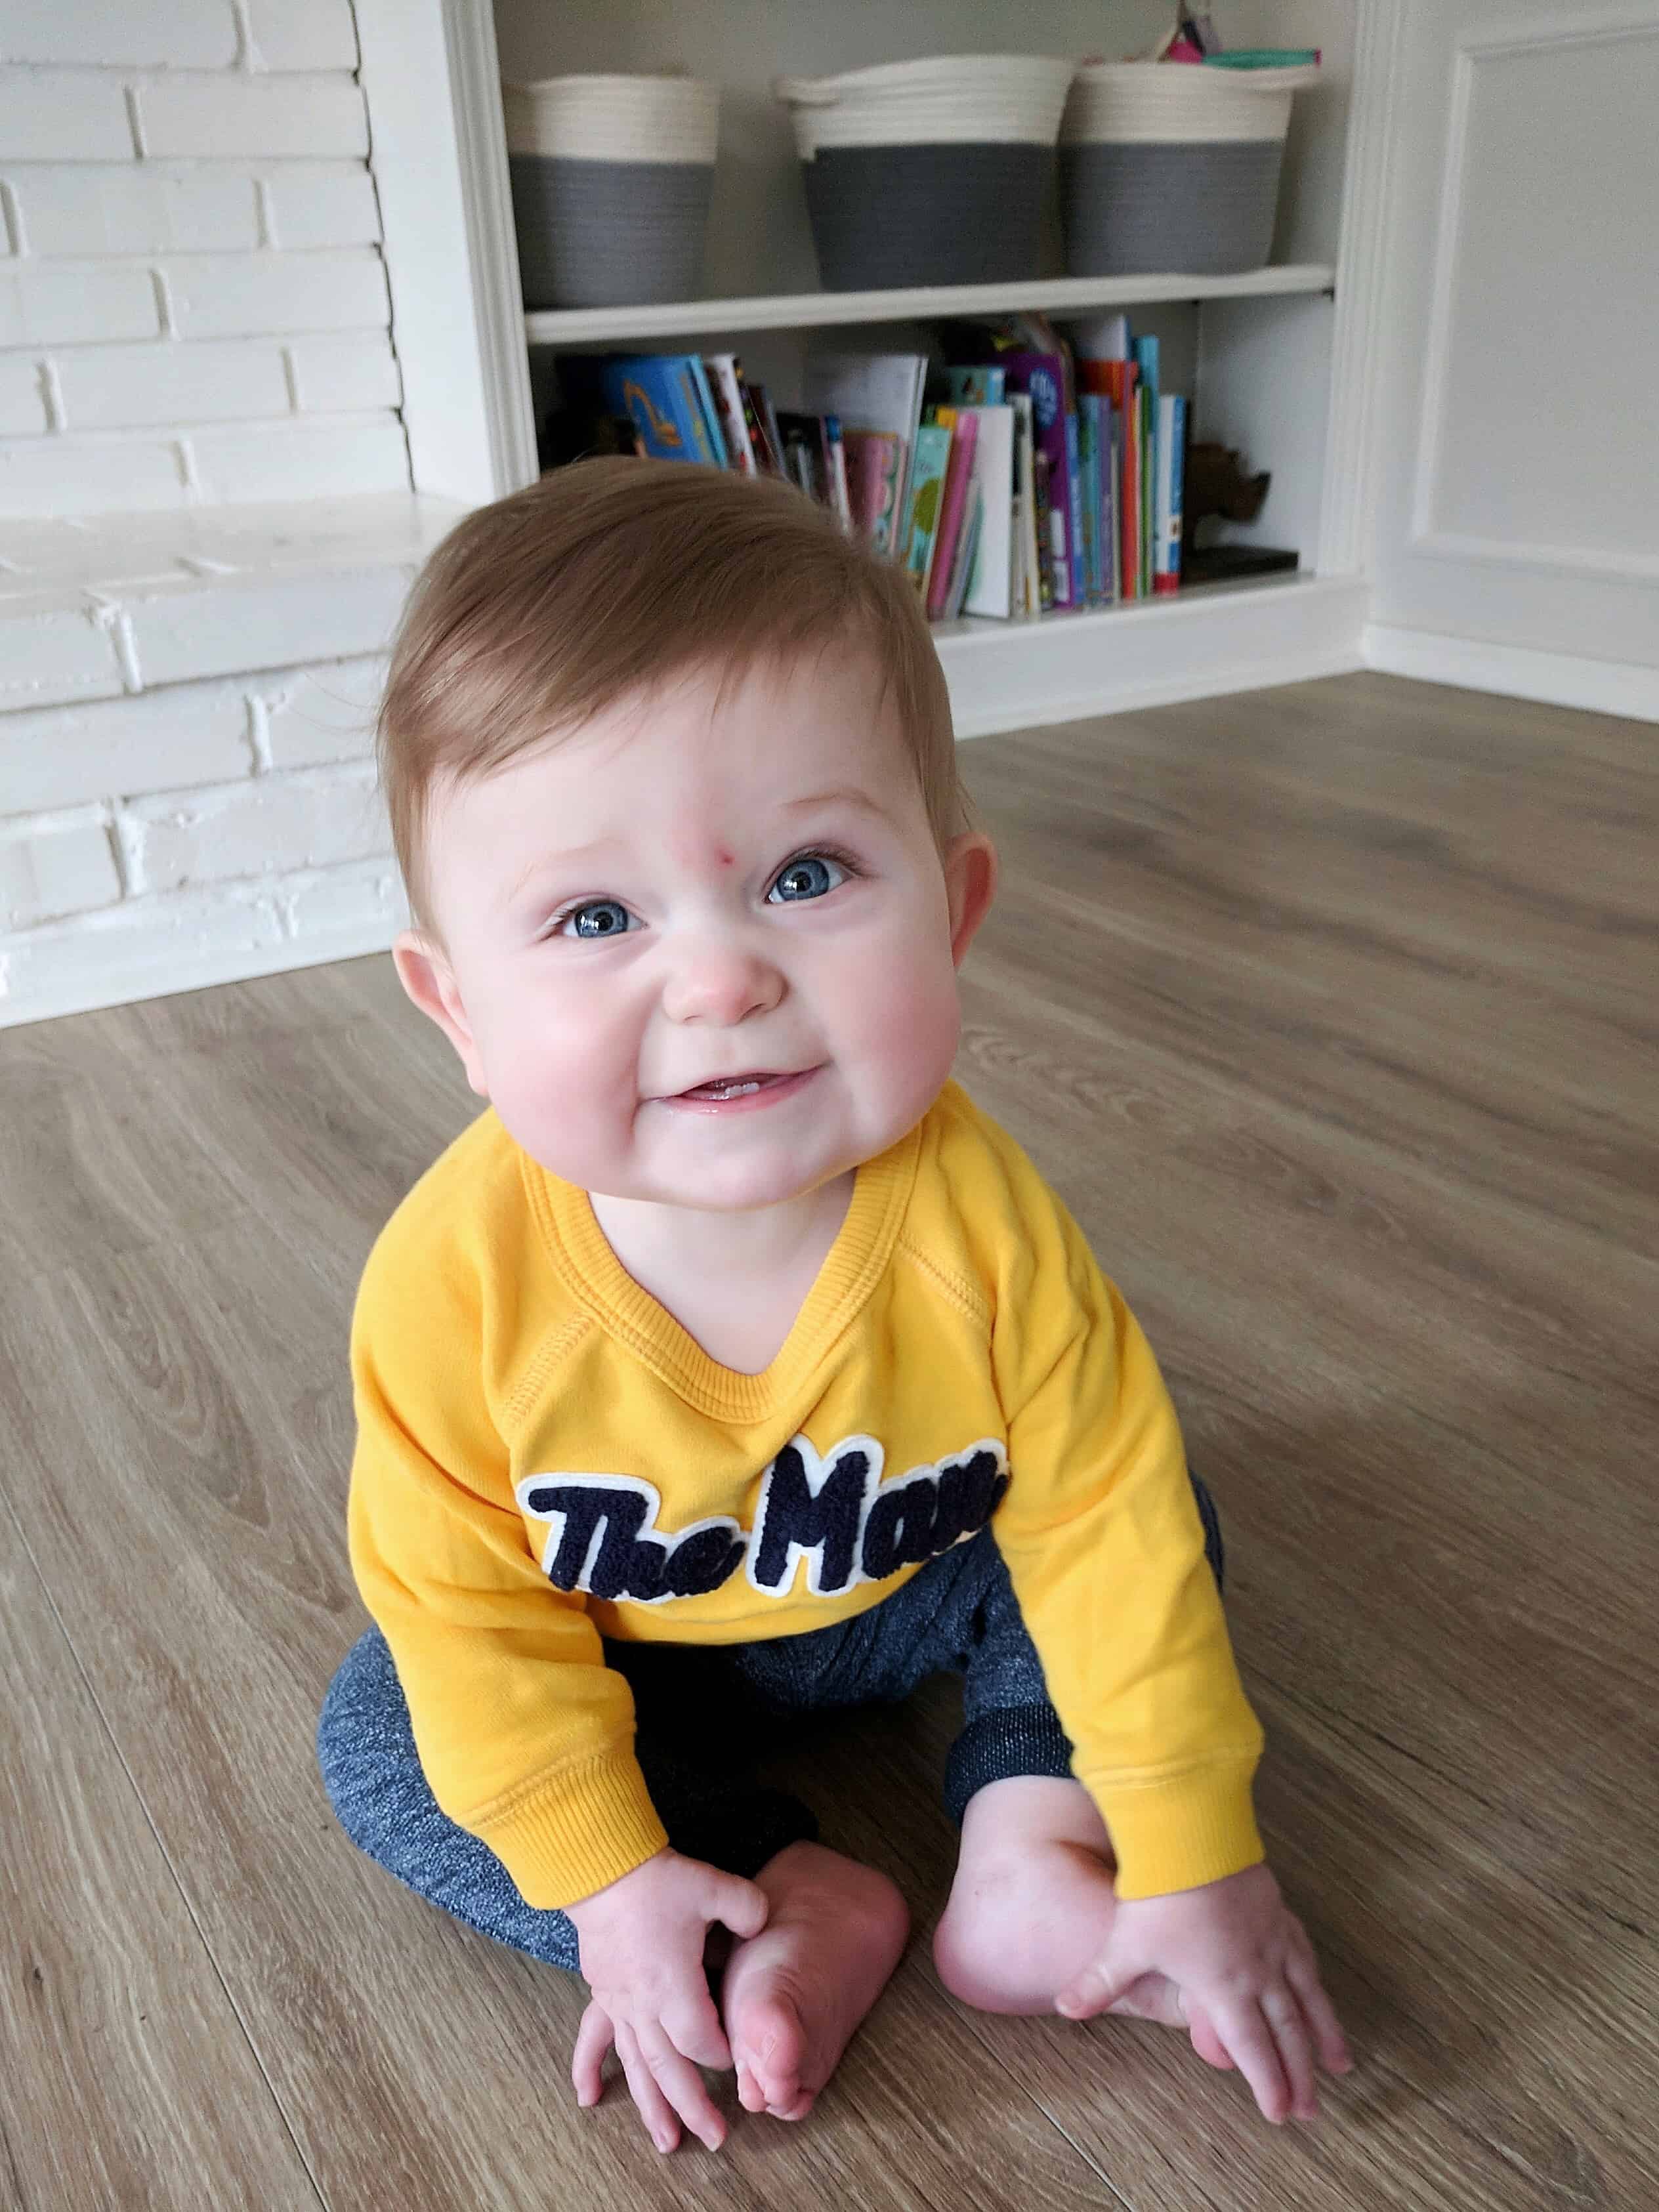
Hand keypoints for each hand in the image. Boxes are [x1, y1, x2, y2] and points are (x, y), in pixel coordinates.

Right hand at [566, 1847, 768, 2151]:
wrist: (602, 1869)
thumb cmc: (657, 1881)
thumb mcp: (713, 1887)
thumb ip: (748, 1909)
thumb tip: (761, 1925)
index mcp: (675, 1988)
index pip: (703, 2041)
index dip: (722, 2053)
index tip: (736, 2059)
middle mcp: (645, 2006)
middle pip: (671, 2070)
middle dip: (693, 2107)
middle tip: (714, 2139)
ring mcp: (621, 2003)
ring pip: (637, 2067)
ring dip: (651, 2106)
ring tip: (666, 2142)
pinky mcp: (604, 1994)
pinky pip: (596, 2040)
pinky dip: (590, 2069)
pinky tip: (588, 2097)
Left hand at [1055, 1862, 1351, 2122]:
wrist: (1191, 1836)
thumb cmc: (1159, 1894)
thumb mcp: (1125, 1943)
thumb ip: (1100, 1982)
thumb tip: (1067, 2008)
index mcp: (1224, 1989)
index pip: (1252, 2050)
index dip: (1268, 2085)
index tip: (1279, 2114)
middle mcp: (1258, 1971)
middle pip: (1287, 2034)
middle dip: (1299, 2076)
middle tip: (1310, 2111)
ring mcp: (1273, 1940)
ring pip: (1308, 1998)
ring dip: (1324, 2035)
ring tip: (1339, 2065)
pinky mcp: (1278, 1911)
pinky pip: (1305, 1955)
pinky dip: (1315, 1982)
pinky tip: (1319, 1990)